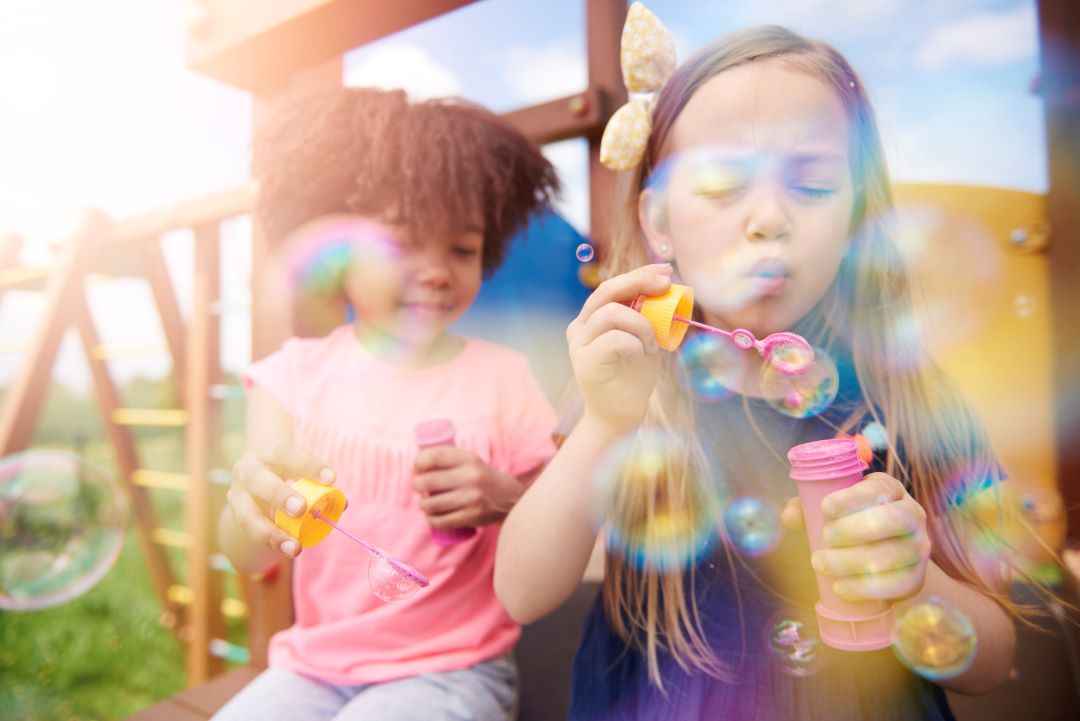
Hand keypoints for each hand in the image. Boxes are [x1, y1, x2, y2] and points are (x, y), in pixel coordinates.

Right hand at [228, 439, 336, 557]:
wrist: (256, 476)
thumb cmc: (286, 469)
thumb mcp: (300, 468)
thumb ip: (319, 483)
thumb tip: (342, 503)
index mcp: (265, 450)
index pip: (286, 452)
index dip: (308, 464)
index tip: (331, 478)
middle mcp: (246, 469)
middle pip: (257, 479)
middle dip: (279, 495)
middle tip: (302, 509)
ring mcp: (236, 494)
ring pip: (247, 515)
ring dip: (271, 532)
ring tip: (295, 546)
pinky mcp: (236, 516)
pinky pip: (250, 532)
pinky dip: (271, 541)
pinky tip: (288, 548)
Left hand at [413, 447, 523, 527]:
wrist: (510, 499)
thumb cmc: (482, 478)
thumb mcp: (471, 462)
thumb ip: (448, 461)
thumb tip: (415, 467)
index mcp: (470, 460)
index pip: (436, 456)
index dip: (419, 462)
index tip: (415, 468)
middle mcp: (471, 477)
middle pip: (429, 481)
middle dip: (417, 484)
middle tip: (418, 486)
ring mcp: (471, 498)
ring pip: (432, 503)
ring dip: (423, 504)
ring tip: (425, 503)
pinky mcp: (472, 516)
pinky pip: (441, 521)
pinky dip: (431, 520)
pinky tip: (432, 516)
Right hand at [567, 264, 672, 435]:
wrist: (620, 416)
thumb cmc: (634, 377)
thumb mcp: (644, 339)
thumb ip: (646, 316)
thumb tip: (665, 285)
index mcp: (591, 318)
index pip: (612, 286)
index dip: (639, 274)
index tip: (666, 272)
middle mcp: (580, 326)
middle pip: (606, 290)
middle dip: (638, 282)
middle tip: (665, 285)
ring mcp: (579, 343)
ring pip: (613, 313)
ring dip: (642, 325)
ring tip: (652, 345)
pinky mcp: (585, 360)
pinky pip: (615, 338)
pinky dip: (636, 343)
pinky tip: (643, 356)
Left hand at [781, 473, 931, 601]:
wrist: (881, 559)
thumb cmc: (848, 524)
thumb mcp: (829, 510)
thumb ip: (807, 508)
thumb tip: (790, 516)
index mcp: (890, 490)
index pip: (878, 488)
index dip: (853, 498)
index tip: (826, 508)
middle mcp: (912, 515)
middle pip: (893, 520)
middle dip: (855, 529)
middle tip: (824, 537)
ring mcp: (919, 547)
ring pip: (892, 554)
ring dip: (853, 561)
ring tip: (821, 563)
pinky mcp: (917, 577)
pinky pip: (898, 584)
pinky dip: (866, 588)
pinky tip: (840, 587)